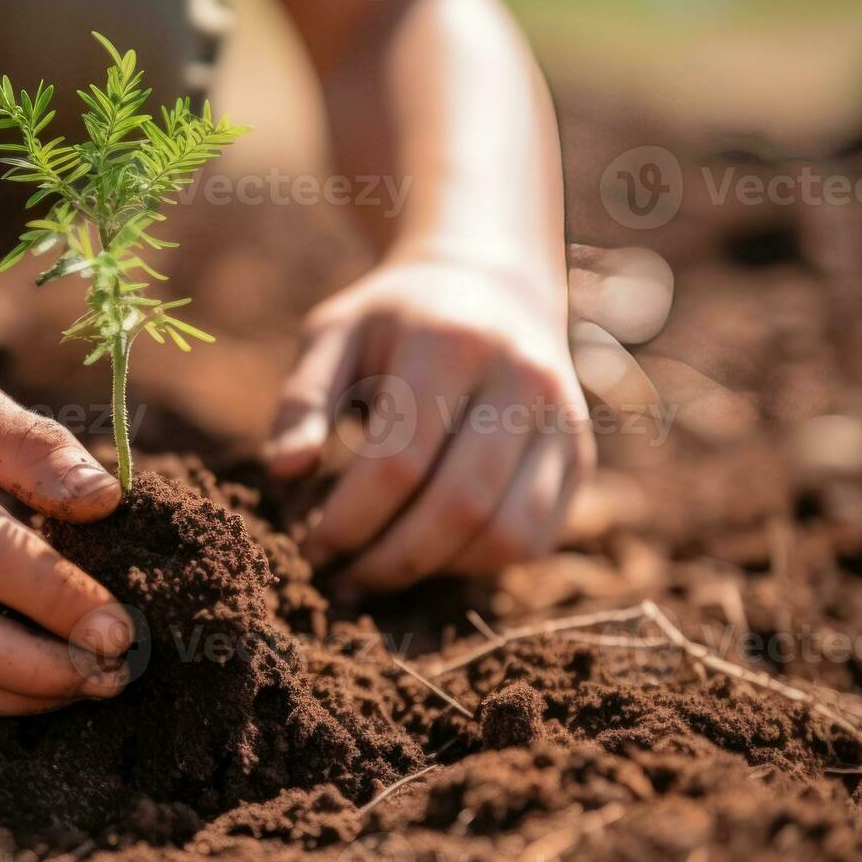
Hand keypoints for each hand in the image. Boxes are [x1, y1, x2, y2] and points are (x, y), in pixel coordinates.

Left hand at [265, 259, 593, 589]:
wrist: (490, 282)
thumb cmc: (395, 320)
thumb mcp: (334, 335)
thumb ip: (301, 400)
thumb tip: (284, 472)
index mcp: (451, 344)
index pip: (398, 462)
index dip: (349, 520)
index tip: (311, 548)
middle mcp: (522, 379)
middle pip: (460, 506)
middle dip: (391, 560)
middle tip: (343, 579)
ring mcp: (562, 420)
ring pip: (508, 534)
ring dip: (436, 571)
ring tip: (381, 570)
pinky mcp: (577, 456)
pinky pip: (534, 539)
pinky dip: (476, 564)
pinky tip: (428, 553)